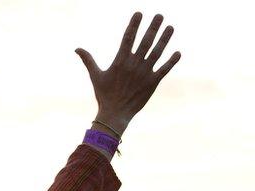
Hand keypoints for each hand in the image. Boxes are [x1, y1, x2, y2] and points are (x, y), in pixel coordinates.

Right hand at [76, 13, 180, 134]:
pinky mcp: (152, 83)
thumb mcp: (95, 76)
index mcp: (120, 61)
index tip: (139, 13)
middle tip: (160, 15)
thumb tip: (77, 49)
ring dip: (164, 39)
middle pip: (146, 41)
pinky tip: (178, 52)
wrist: (115, 114)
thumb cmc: (104, 95)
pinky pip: (164, 69)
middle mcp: (134, 65)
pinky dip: (172, 61)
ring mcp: (144, 73)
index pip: (128, 38)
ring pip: (157, 52)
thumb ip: (88, 60)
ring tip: (170, 27)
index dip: (134, 24)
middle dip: (153, 27)